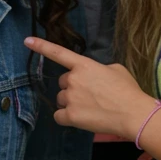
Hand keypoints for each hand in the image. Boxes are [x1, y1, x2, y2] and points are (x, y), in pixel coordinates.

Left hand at [25, 37, 157, 140]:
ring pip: (61, 99)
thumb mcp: (115, 70)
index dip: (41, 46)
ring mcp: (71, 98)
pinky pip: (59, 116)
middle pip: (63, 82)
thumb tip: (93, 75)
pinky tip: (81, 118)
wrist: (133, 113)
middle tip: (90, 96)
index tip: (27, 41)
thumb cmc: (127, 90)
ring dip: (70, 103)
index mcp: (84, 65)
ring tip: (89, 108)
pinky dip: (66, 118)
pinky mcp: (70, 116)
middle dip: (72, 88)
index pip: (58, 53)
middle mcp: (73, 79)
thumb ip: (97, 69)